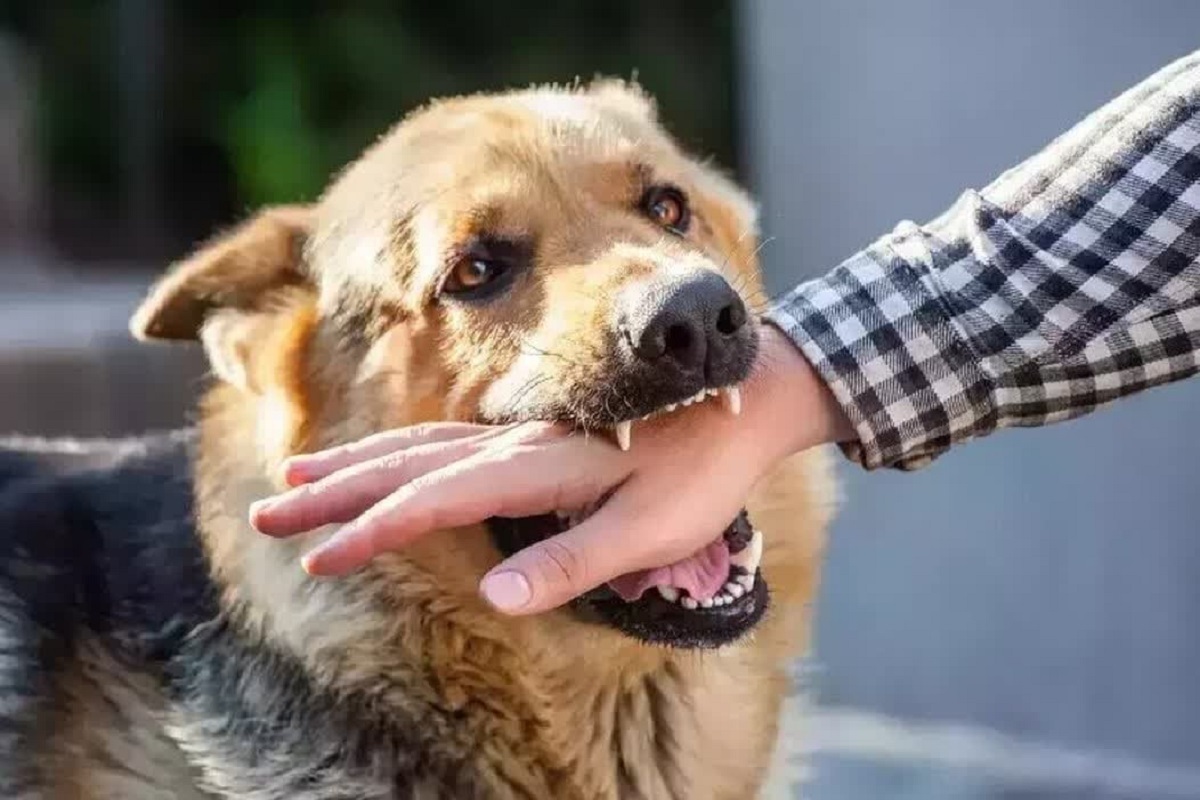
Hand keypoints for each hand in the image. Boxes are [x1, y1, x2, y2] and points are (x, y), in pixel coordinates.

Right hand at [249, 325, 850, 613]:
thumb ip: (574, 561)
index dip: (374, 531)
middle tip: (269, 510)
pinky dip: (398, 452)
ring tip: (297, 475)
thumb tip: (496, 597)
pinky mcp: (532, 436)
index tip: (320, 557)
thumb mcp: (650, 529)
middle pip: (406, 465)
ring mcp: (521, 434)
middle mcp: (517, 443)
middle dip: (334, 491)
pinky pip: (446, 440)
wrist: (746, 398)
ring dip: (355, 463)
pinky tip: (382, 461)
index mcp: (540, 468)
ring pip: (418, 444)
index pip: (437, 501)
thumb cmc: (703, 473)